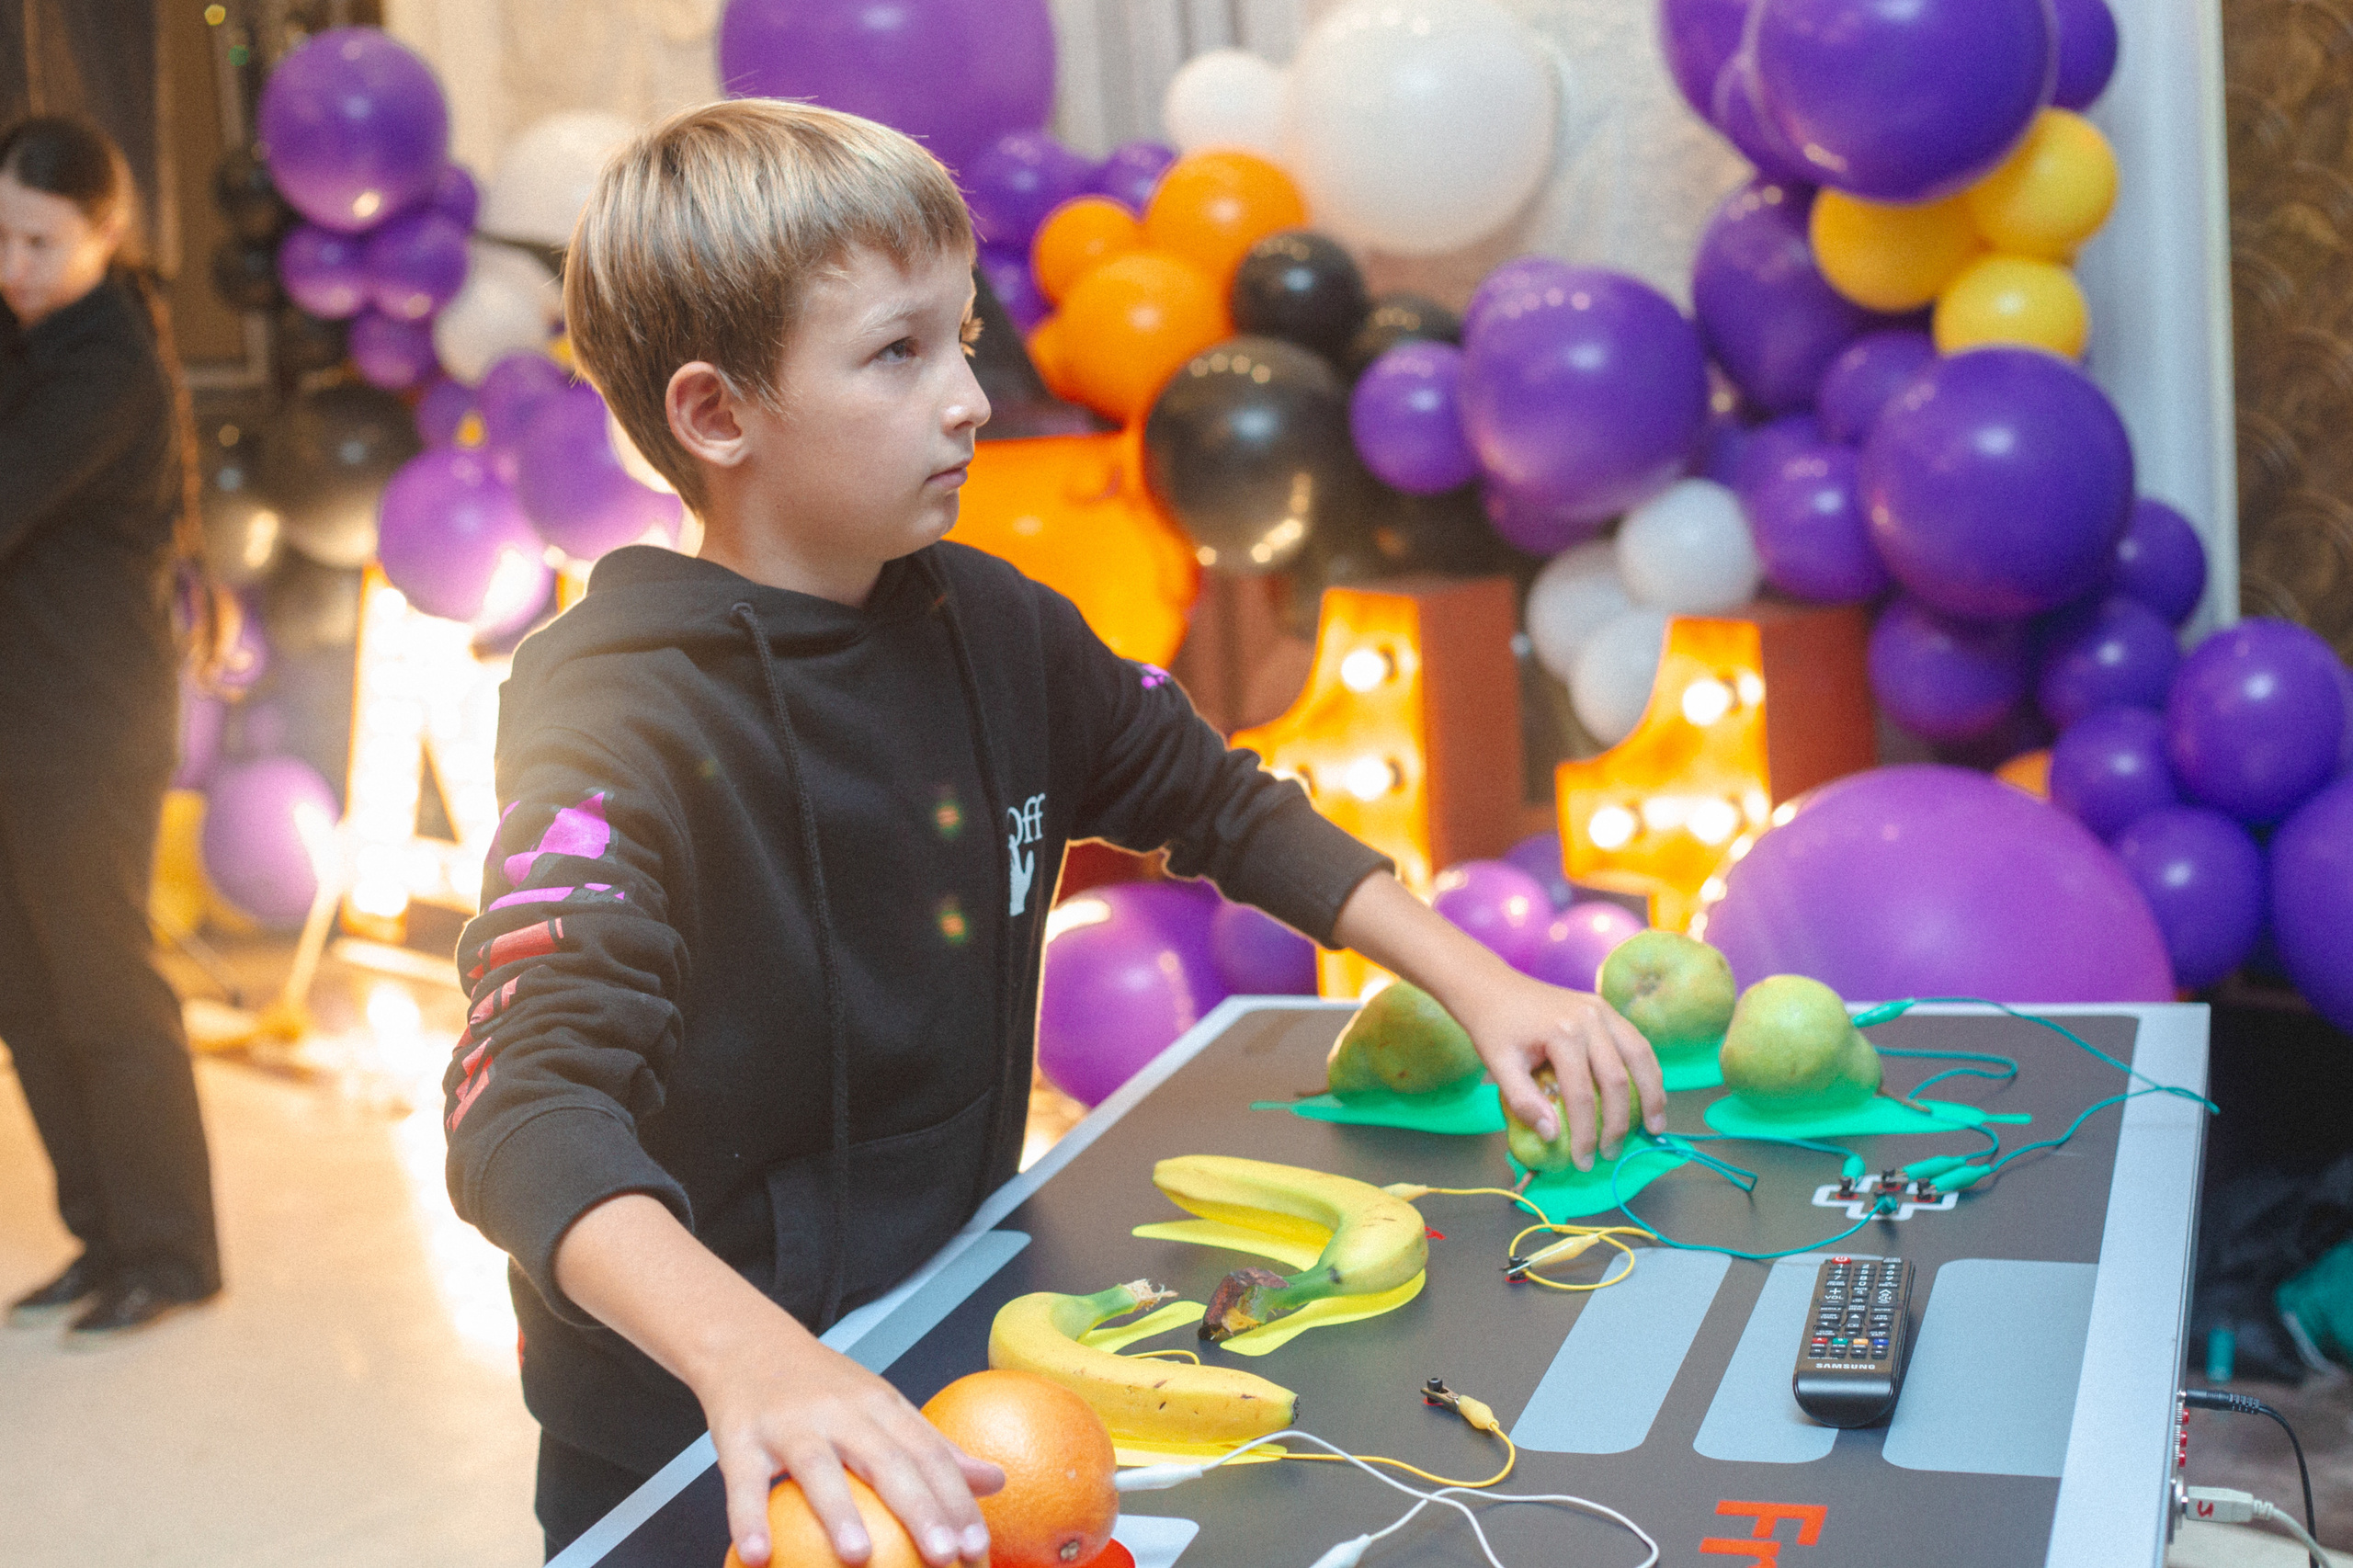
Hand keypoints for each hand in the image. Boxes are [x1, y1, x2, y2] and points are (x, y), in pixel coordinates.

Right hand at [548, 1196, 1003, 1567]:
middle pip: (886, 1460)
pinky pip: (743, 1482)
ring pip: (818, 1467)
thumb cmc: (822, 1385)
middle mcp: (840, 1412)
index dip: (956, 1500)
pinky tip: (760, 1556)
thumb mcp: (882, 1404)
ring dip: (840, 1513)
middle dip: (920, 1509)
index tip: (978, 1544)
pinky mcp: (740, 1437)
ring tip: (860, 1557)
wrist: (747, 1341)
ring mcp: (789, 1424)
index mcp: (881, 1406)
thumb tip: (995, 1480)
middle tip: (945, 1555)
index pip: (928, 1454)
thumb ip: (932, 1446)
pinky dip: (749, 1518)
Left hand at [1327, 873, 1666, 1171]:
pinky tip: (1652, 1095)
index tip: (1583, 1161)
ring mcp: (1602, 1010)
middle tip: (1611, 1153)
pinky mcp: (1606, 1009)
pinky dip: (1648, 1071)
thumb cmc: (1493, 1028)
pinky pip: (1637, 1042)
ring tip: (1655, 1128)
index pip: (1581, 1095)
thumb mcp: (1499, 1066)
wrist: (1492, 987)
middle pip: (1616, 1079)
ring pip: (1640, 1057)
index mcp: (1561, 1033)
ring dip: (1652, 1095)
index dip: (1585, 1133)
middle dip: (1618, 1123)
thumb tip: (1552, 1136)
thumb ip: (1523, 1102)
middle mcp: (1589, 1019)